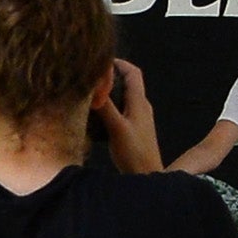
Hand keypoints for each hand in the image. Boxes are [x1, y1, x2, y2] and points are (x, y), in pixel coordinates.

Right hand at [98, 59, 164, 173]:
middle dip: (110, 76)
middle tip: (91, 76)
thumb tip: (92, 85)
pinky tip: (96, 117)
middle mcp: (141, 108)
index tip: (101, 60)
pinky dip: (109, 108)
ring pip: (123, 98)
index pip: (133, 73)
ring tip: (90, 93)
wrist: (147, 177)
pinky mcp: (134, 131)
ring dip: (109, 93)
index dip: (119, 63)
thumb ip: (105, 106)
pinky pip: (121, 112)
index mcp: (139, 103)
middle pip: (128, 83)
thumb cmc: (135, 154)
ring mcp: (139, 120)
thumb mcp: (116, 128)